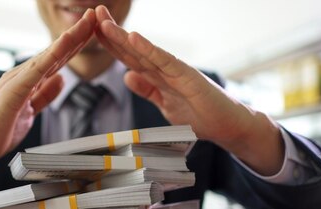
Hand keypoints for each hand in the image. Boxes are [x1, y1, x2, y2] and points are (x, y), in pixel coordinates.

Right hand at [0, 9, 97, 188]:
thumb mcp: (30, 111)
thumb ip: (44, 94)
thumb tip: (61, 78)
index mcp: (29, 80)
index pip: (58, 58)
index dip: (77, 43)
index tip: (94, 28)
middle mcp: (23, 75)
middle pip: (56, 51)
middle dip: (78, 33)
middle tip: (95, 14)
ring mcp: (17, 81)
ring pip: (48, 56)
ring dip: (68, 39)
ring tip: (85, 24)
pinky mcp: (12, 92)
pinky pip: (36, 72)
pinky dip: (51, 57)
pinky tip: (64, 45)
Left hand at [94, 6, 283, 174]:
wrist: (228, 126)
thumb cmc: (201, 115)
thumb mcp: (164, 104)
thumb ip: (147, 89)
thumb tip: (127, 76)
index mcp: (157, 76)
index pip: (128, 57)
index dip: (110, 44)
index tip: (92, 30)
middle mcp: (164, 68)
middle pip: (132, 49)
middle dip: (112, 32)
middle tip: (94, 12)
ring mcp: (175, 70)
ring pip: (144, 51)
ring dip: (123, 36)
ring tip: (105, 22)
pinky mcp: (187, 76)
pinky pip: (164, 61)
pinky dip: (148, 49)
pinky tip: (134, 38)